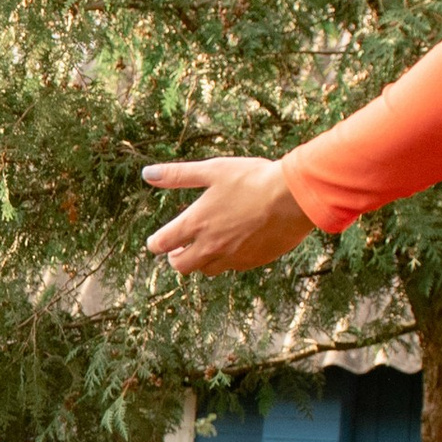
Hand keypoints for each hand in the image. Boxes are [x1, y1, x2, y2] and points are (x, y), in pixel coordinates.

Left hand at [142, 156, 314, 276]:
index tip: (156, 241)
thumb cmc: (253, 179)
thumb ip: (177, 175)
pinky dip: (226, 260)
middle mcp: (210, 246)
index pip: (161, 244)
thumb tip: (147, 174)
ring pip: (206, 270)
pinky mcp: (253, 261)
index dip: (155, 243)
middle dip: (176, 257)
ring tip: (204, 247)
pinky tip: (232, 246)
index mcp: (195, 224)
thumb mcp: (212, 170)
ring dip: (200, 261)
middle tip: (178, 248)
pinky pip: (231, 267)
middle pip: (180, 266)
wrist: (293, 198)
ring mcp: (232, 257)